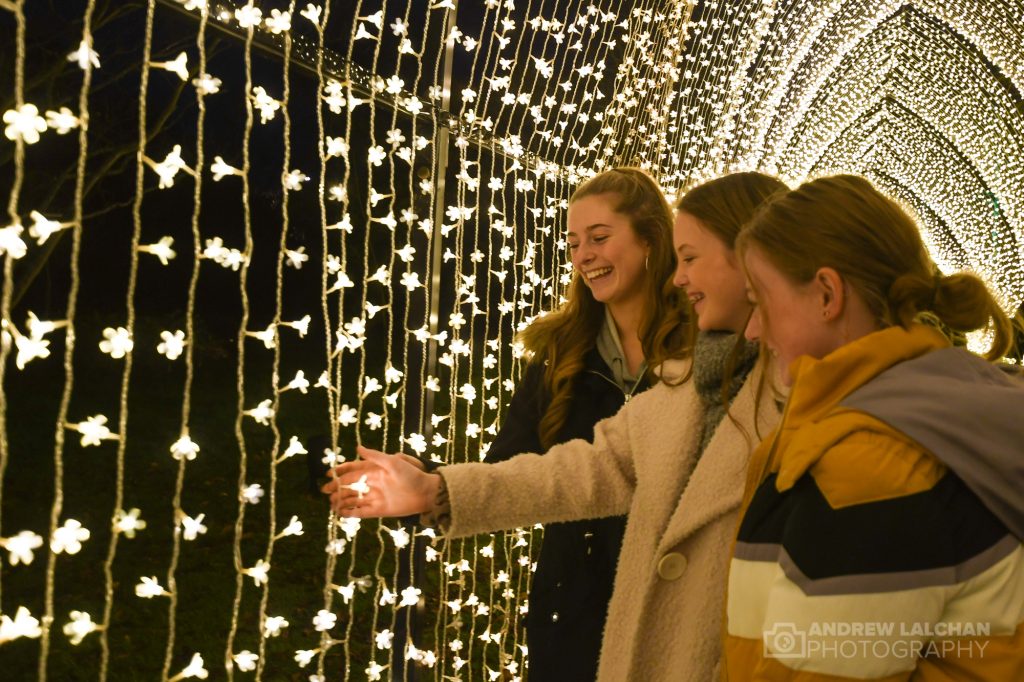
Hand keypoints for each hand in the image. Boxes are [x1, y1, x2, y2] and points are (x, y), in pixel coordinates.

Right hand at [321, 445, 439, 517]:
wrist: (426, 493)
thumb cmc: (411, 475)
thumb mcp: (393, 462)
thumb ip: (375, 457)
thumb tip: (358, 447)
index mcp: (375, 471)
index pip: (353, 470)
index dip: (340, 471)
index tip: (328, 473)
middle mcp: (372, 484)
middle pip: (350, 486)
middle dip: (336, 487)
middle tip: (324, 490)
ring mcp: (375, 497)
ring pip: (353, 499)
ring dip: (341, 500)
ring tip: (330, 503)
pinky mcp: (378, 510)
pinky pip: (361, 512)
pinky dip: (351, 512)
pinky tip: (341, 513)